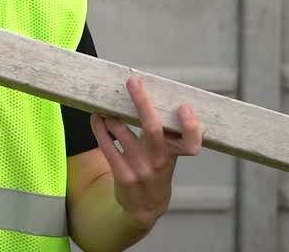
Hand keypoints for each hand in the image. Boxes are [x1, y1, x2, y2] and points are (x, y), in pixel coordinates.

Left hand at [89, 77, 203, 230]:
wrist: (145, 206)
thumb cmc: (157, 170)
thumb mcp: (169, 154)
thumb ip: (166, 132)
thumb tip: (152, 95)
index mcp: (175, 154)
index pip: (191, 143)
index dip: (190, 126)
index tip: (185, 107)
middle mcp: (159, 161)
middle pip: (153, 128)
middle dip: (142, 102)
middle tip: (133, 82)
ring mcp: (140, 169)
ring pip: (122, 132)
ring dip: (111, 115)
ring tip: (104, 107)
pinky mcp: (122, 175)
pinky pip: (107, 146)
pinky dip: (99, 128)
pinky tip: (96, 119)